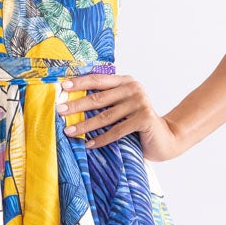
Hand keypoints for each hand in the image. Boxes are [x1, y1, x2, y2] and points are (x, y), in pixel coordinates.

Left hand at [55, 72, 183, 161]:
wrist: (165, 138)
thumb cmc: (137, 123)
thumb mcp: (122, 107)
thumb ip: (106, 101)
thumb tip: (72, 103)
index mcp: (125, 81)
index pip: (98, 79)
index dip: (79, 82)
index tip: (62, 87)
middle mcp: (133, 89)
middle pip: (99, 98)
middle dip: (77, 105)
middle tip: (60, 111)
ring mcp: (140, 103)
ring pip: (106, 116)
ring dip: (85, 125)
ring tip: (69, 131)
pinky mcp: (144, 118)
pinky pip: (117, 130)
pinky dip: (102, 139)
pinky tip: (89, 145)